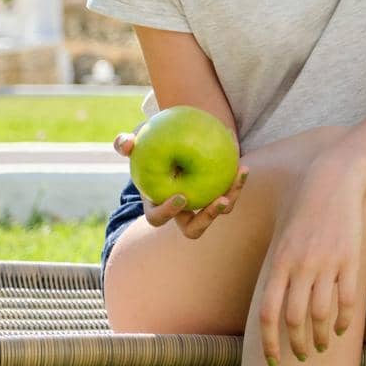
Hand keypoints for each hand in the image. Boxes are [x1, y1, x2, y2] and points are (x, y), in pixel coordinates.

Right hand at [113, 130, 248, 239]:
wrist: (177, 137)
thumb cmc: (150, 142)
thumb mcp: (135, 140)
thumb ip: (125, 142)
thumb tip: (126, 144)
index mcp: (156, 203)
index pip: (157, 218)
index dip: (167, 212)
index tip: (180, 196)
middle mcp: (181, 210)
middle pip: (194, 228)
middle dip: (208, 218)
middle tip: (220, 201)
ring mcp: (201, 203)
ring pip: (220, 210)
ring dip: (232, 195)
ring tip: (240, 173)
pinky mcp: (219, 191)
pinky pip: (230, 190)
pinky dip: (237, 176)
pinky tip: (241, 158)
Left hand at [258, 156, 365, 365]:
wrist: (334, 178)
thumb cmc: (304, 206)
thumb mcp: (282, 234)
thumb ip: (276, 266)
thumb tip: (271, 300)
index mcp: (280, 261)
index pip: (268, 312)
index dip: (268, 341)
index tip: (271, 359)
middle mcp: (301, 265)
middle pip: (294, 319)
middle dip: (295, 346)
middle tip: (299, 356)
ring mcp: (327, 263)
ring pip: (321, 315)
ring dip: (319, 338)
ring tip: (320, 346)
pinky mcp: (350, 258)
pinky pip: (346, 300)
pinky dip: (342, 320)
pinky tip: (340, 328)